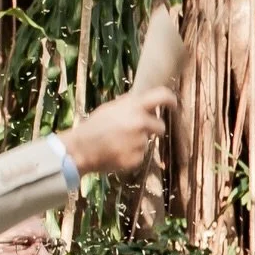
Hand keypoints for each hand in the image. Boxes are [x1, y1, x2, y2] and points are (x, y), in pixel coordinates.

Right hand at [60, 87, 176, 177]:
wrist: (81, 149)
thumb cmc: (94, 126)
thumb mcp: (111, 108)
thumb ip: (130, 105)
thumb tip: (147, 102)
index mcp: (133, 107)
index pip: (161, 96)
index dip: (171, 99)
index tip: (174, 105)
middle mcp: (140, 123)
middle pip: (160, 126)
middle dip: (152, 129)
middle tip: (134, 131)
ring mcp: (139, 141)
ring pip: (147, 142)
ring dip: (138, 143)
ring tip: (118, 143)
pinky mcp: (137, 158)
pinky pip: (141, 155)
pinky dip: (132, 155)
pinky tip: (117, 152)